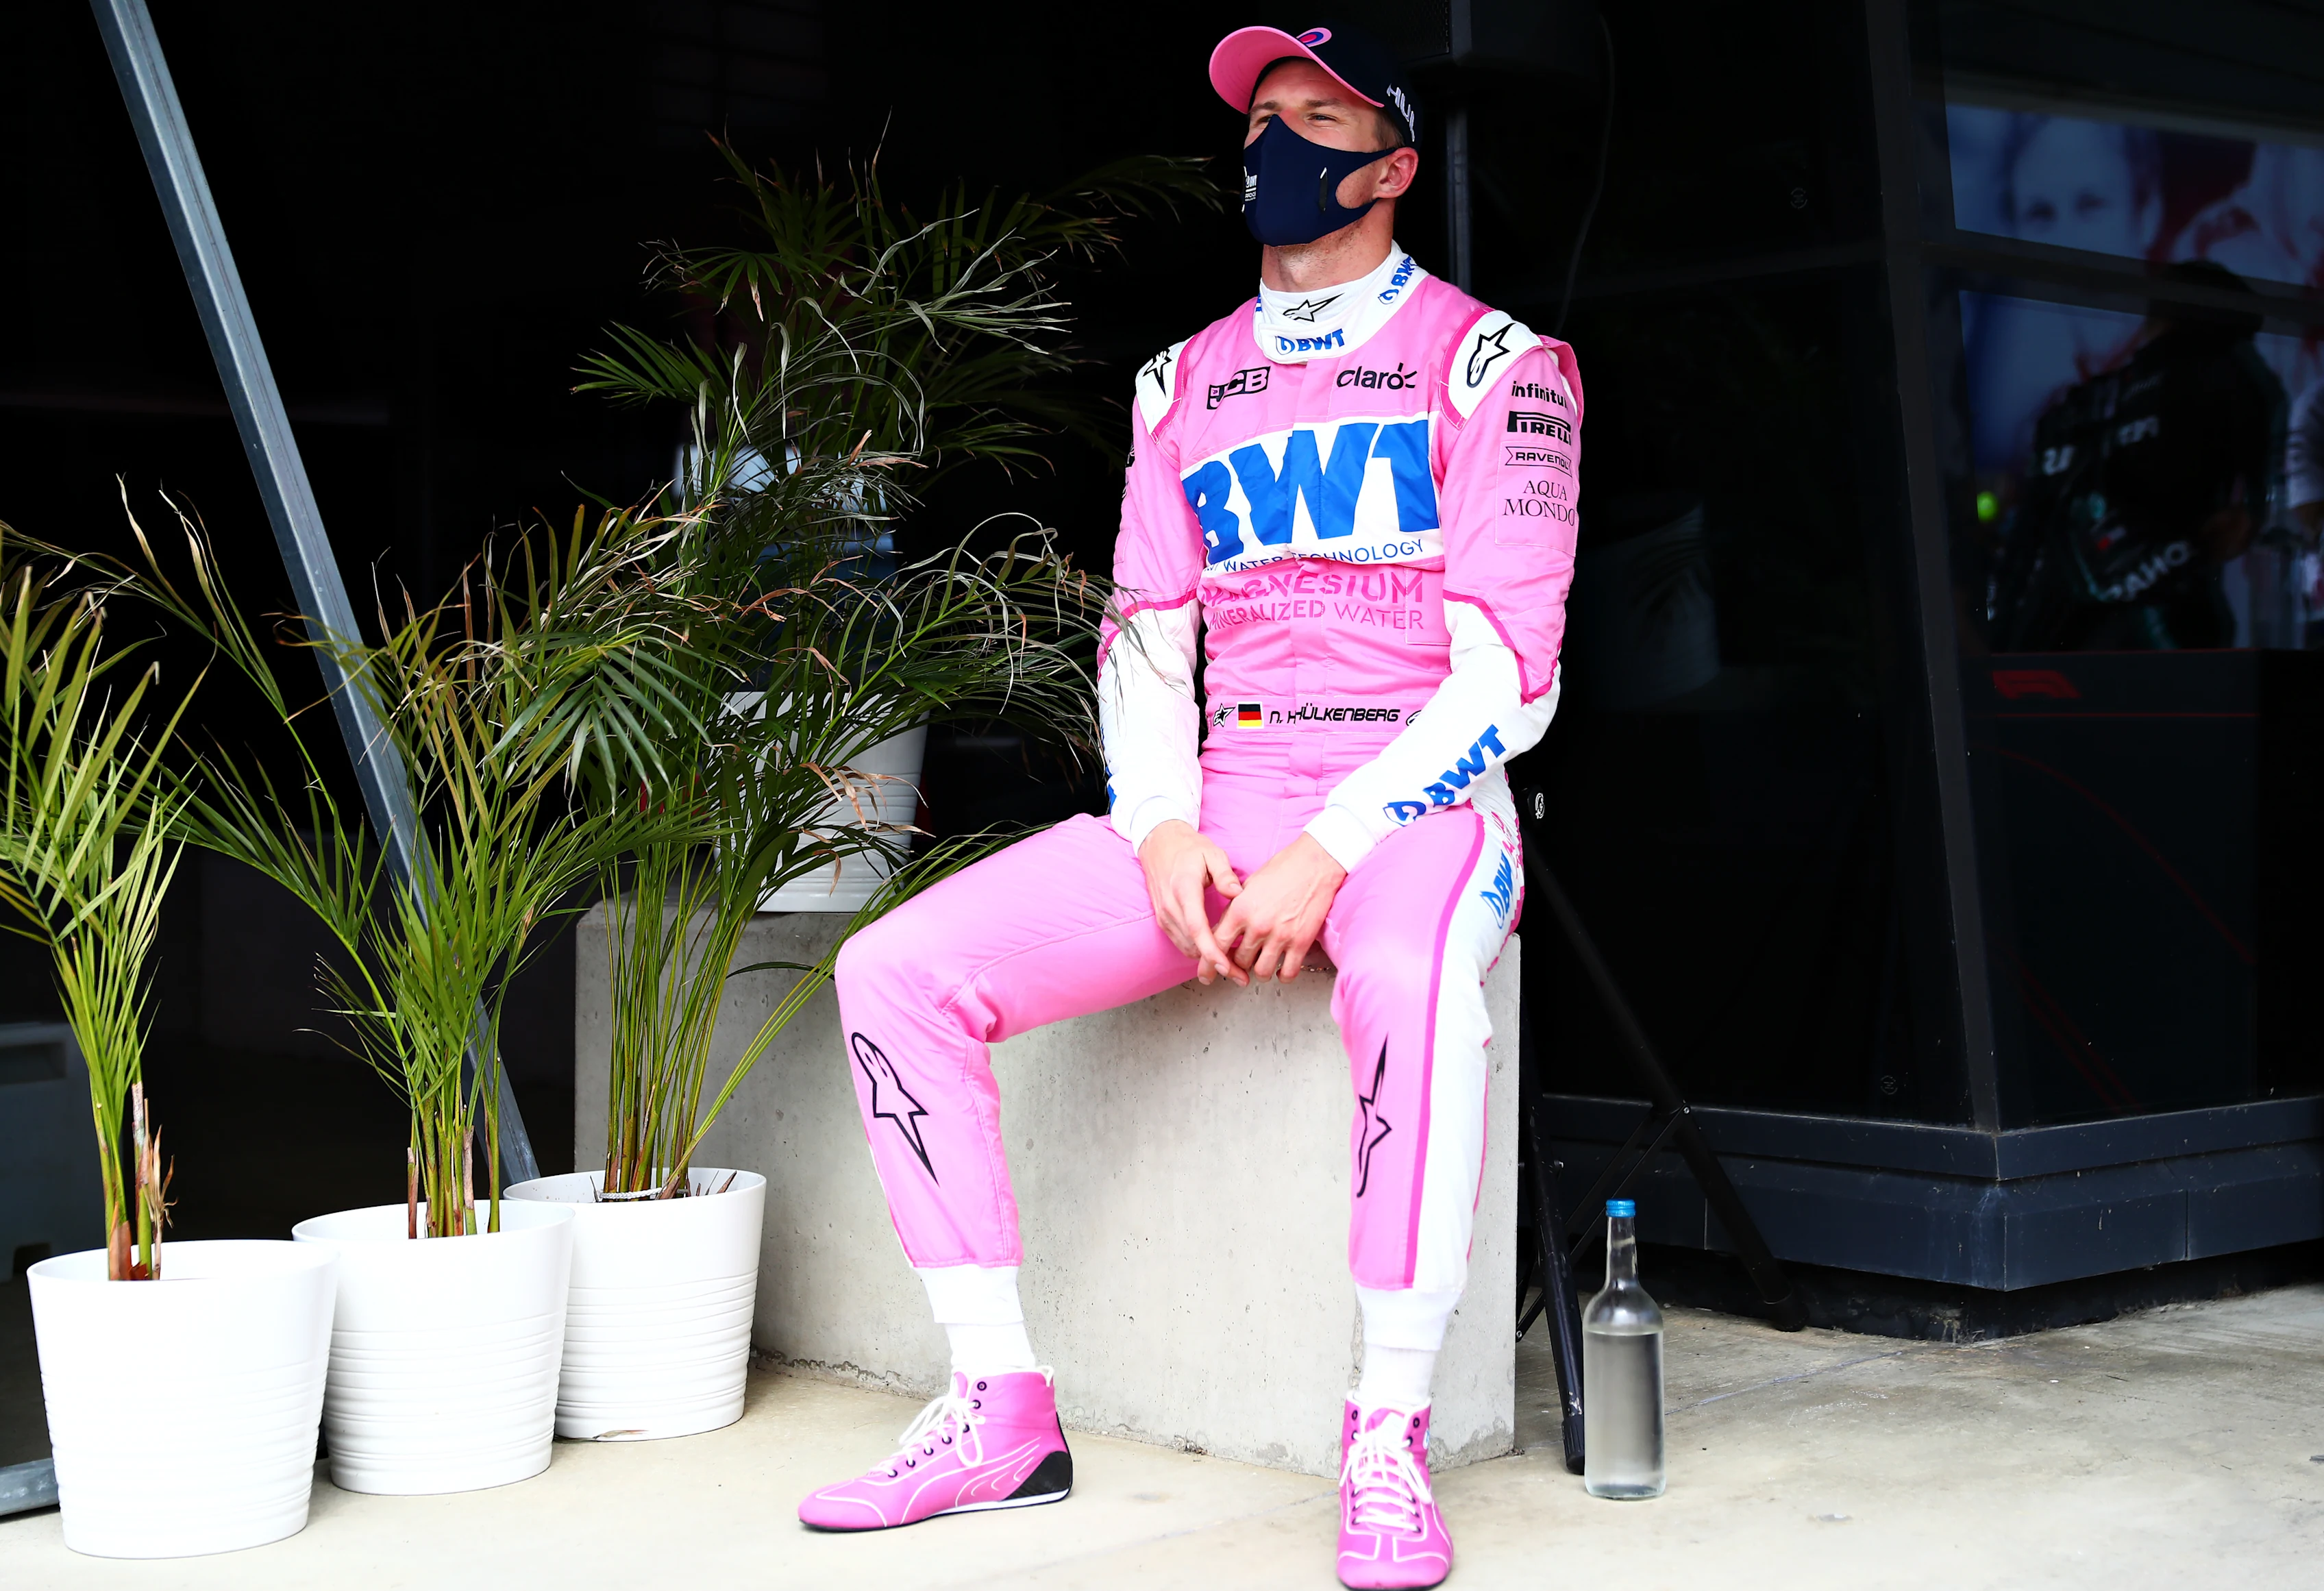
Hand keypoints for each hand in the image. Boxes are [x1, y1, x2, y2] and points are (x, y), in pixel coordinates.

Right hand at [1138, 820, 1243, 985]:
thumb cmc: (1188, 848)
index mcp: (1184, 890)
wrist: (1158, 843)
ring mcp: (1164, 915)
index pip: (1198, 929)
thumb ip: (1224, 874)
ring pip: (1186, 948)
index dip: (1212, 952)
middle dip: (1216, 964)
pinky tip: (1215, 953)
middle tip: (1241, 976)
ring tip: (1232, 968)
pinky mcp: (1163, 919)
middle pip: (1193, 946)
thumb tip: (1238, 893)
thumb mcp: (1211, 853)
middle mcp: (1171, 907)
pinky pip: (1181, 942)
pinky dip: (1197, 952)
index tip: (1227, 967)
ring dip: (1207, 961)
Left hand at [1213, 834, 1346, 984]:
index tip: (1208, 972)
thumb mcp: (1248, 886)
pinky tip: (1281, 969)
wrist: (1314, 863)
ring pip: (1261, 971)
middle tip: (1244, 960)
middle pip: (1239, 961)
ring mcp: (1280, 936)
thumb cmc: (1282, 870)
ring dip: (1260, 970)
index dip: (1209, 962)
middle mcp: (1258, 926)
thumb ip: (1234, 910)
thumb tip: (1222, 931)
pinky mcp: (1301, 942)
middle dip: (1239, 963)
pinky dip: (1283, 976)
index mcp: (1240, 910)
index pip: (1216, 944)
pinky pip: (1288, 973)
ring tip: (1262, 963)